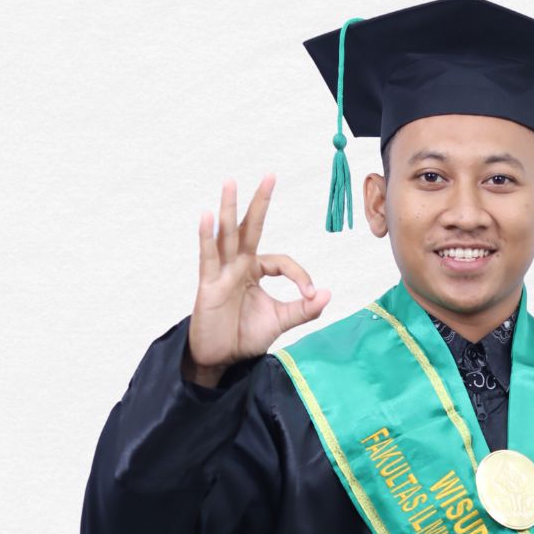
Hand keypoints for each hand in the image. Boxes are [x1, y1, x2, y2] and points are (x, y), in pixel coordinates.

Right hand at [185, 173, 330, 384]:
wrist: (220, 359)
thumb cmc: (244, 336)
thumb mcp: (280, 321)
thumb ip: (303, 309)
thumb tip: (326, 293)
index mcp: (255, 270)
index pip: (281, 261)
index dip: (299, 274)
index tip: (309, 294)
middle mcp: (238, 265)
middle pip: (250, 228)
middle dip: (260, 202)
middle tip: (271, 175)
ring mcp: (221, 272)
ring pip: (227, 234)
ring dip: (228, 208)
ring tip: (230, 182)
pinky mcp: (208, 284)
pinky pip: (208, 256)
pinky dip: (206, 236)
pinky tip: (207, 215)